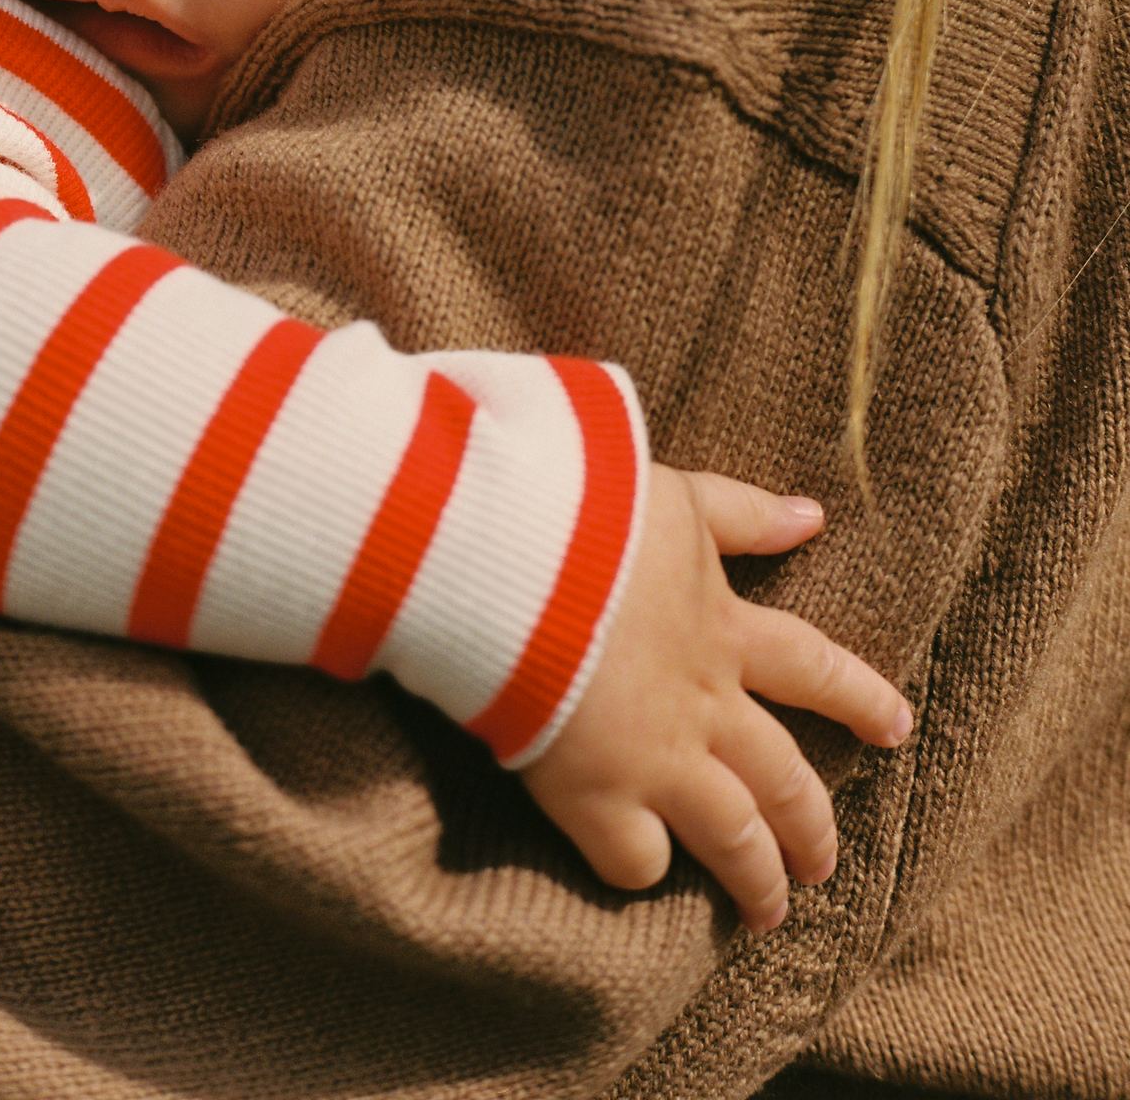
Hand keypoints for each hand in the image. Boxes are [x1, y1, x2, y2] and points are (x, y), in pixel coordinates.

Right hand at [520, 465, 912, 930]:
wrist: (512, 554)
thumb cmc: (590, 514)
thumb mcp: (678, 497)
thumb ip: (745, 513)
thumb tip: (812, 515)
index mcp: (724, 631)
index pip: (814, 669)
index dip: (860, 699)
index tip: (897, 728)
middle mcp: (705, 706)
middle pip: (783, 780)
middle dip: (811, 827)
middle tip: (824, 865)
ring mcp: (657, 759)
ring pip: (735, 839)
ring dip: (758, 880)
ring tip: (769, 913)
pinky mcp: (595, 796)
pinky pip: (638, 860)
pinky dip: (646, 870)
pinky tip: (647, 875)